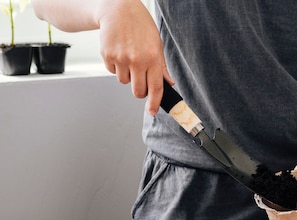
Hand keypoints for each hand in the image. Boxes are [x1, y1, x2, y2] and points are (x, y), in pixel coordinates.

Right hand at [96, 0, 172, 114]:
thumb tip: (168, 83)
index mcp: (152, 58)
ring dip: (127, 76)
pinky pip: (112, 72)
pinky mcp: (107, 56)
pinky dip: (116, 67)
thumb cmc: (140, 25)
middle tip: (140, 81)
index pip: (155, 88)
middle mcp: (137, 60)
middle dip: (140, 91)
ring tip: (129, 58)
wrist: (118, 9)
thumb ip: (162, 66)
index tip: (152, 111)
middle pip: (138, 91)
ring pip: (124, 82)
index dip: (154, 103)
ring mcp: (121, 58)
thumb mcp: (157, 44)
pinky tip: (119, 53)